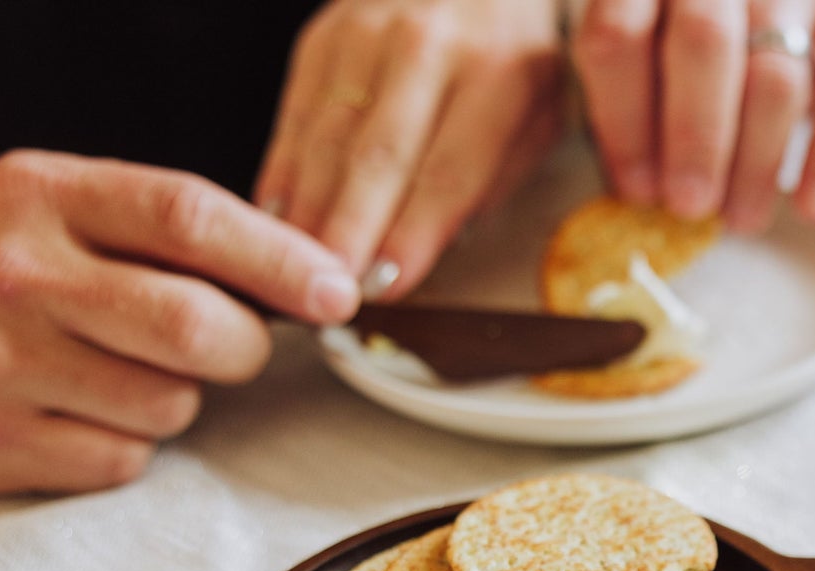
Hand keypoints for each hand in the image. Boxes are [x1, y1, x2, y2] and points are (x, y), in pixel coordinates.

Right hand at [0, 151, 359, 495]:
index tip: (340, 291)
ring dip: (176, 399)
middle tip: (233, 346)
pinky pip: (125, 460)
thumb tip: (312, 275)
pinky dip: (126, 446)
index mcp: (44, 195)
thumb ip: (166, 230)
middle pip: (195, 326)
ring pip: (170, 404)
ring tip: (115, 371)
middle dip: (244, 348)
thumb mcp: (59, 208)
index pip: (189, 216)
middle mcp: (16, 275)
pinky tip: (75, 412)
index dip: (283, 259)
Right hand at [255, 0, 565, 299]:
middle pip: (378, 155)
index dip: (413, 232)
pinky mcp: (323, 37)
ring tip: (296, 272)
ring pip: (327, 136)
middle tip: (330, 292)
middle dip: (350, 230)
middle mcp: (429, 46)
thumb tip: (435, 249)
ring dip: (309, 210)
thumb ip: (495, 180)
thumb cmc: (513, 62)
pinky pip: (295, 114)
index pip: (449, 169)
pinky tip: (274, 222)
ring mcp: (368, 34)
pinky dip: (283, 173)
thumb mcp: (540, 118)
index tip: (388, 284)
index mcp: (498, 73)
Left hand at [573, 0, 814, 233]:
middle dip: (696, 138)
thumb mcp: (637, 43)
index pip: (619, 35)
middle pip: (704, 44)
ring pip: (776, 76)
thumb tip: (641, 189)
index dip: (624, 121)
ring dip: (758, 161)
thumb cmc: (677, 31)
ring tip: (742, 218)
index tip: (636, 189)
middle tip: (690, 206)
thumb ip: (629, 96)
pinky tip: (812, 205)